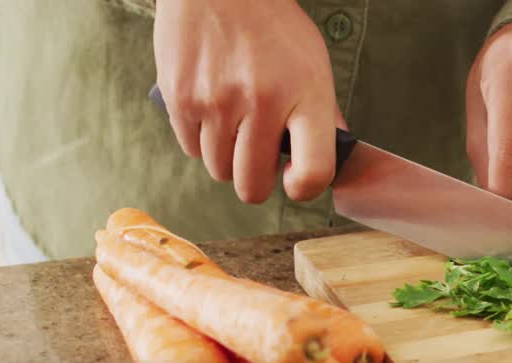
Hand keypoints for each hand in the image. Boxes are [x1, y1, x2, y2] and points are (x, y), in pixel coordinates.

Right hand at [154, 0, 342, 203]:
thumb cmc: (271, 26)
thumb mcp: (313, 64)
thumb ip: (322, 114)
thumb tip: (330, 161)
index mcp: (305, 96)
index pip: (313, 171)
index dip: (304, 188)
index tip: (293, 180)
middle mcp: (261, 102)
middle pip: (252, 186)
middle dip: (256, 180)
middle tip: (258, 157)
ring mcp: (217, 102)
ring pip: (219, 170)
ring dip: (227, 157)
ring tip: (234, 122)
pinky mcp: (180, 99)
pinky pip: (191, 149)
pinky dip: (201, 138)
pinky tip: (211, 110)